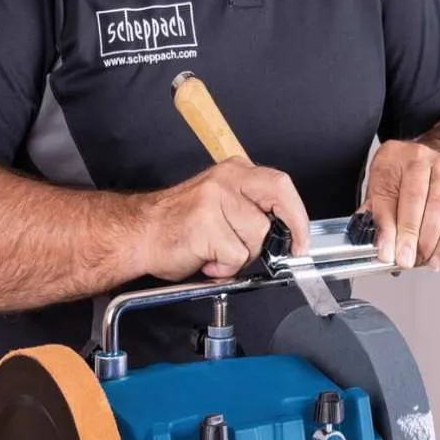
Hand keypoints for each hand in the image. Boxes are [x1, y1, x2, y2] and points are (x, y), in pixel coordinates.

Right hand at [135, 160, 311, 279]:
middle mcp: (225, 181)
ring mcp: (214, 202)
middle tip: (288, 251)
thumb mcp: (219, 201)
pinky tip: (206, 260)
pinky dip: (224, 268)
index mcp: (233, 172)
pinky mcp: (205, 226)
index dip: (297, 214)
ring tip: (218, 253)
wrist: (137, 233)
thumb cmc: (177, 223)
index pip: (280, 184)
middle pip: (276, 202)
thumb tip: (284, 232)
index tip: (301, 238)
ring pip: (256, 237)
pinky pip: (234, 256)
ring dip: (241, 255)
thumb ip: (250, 208)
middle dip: (288, 230)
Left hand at [364, 140, 439, 269]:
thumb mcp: (382, 189)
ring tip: (421, 260)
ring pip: (439, 206)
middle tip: (405, 259)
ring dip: (430, 239)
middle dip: (409, 234)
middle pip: (414, 198)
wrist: (432, 166)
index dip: (386, 227)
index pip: (385, 194)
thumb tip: (375, 242)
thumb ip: (376, 213)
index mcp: (391, 158)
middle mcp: (419, 158)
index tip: (386, 251)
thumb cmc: (401, 181)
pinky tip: (438, 256)